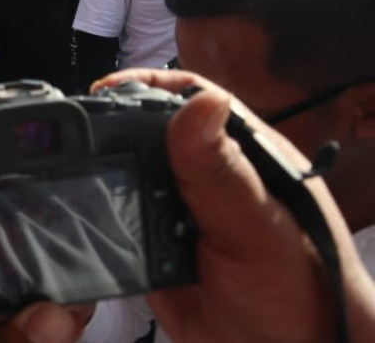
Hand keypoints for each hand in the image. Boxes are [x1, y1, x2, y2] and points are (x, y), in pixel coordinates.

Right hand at [96, 68, 374, 342]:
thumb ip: (224, 172)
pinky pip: (117, 226)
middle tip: (76, 136)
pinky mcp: (155, 253)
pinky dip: (99, 223)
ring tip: (74, 176)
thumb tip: (201, 103)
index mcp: (242, 157)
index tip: (105, 89)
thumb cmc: (304, 293)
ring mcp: (179, 216)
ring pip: (127, 178)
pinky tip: (87, 222)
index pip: (192, 98)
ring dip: (103, 179)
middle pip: (148, 133)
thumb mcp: (259, 227)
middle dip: (111, 131)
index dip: (148, 84)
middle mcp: (208, 180)